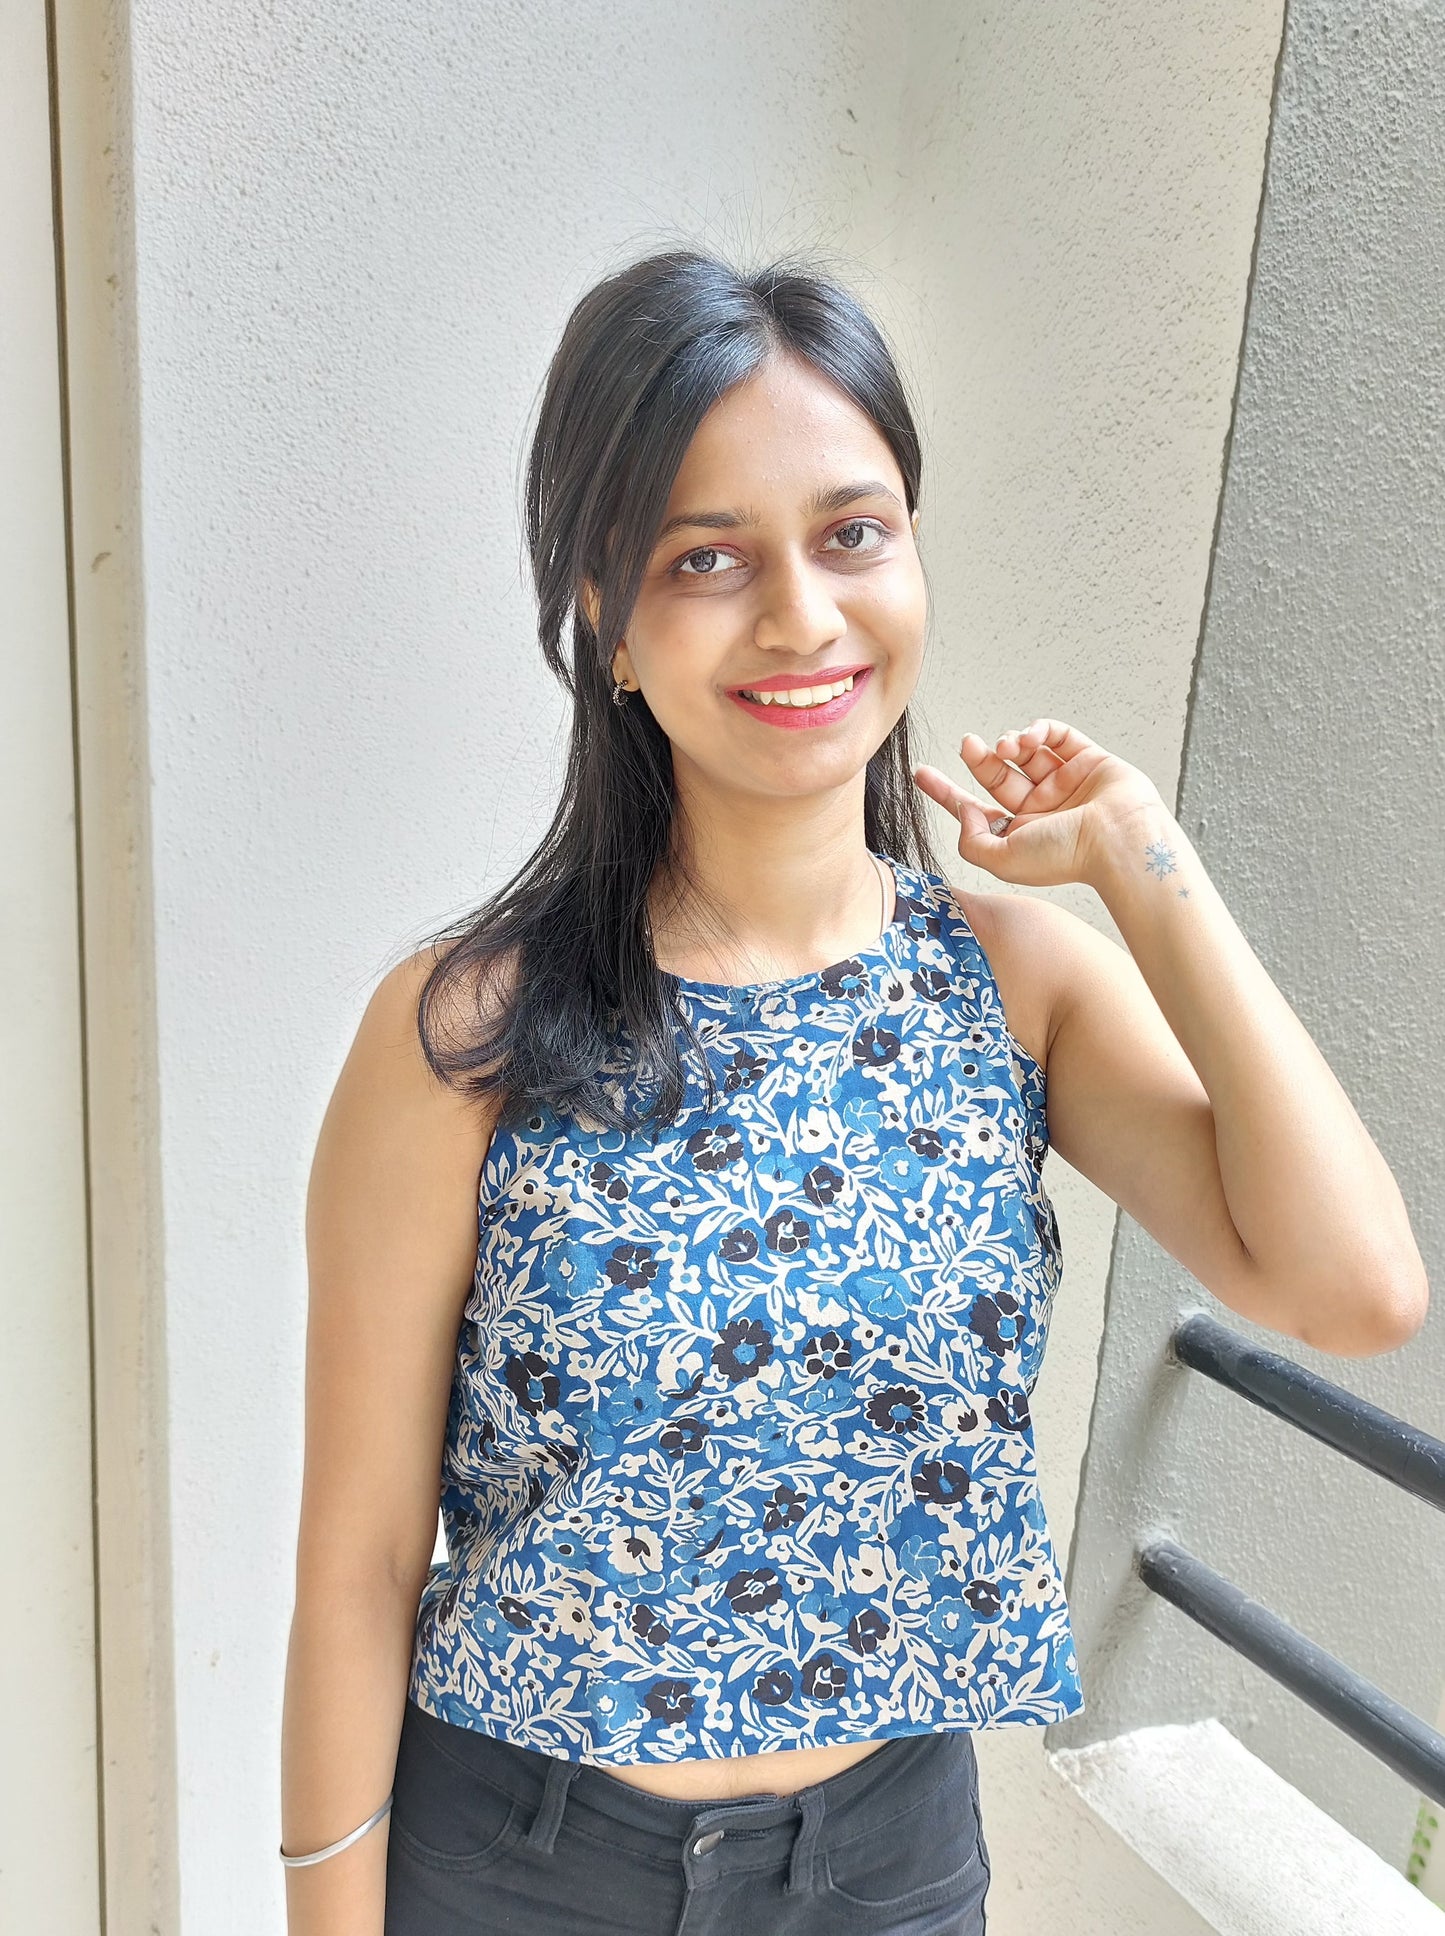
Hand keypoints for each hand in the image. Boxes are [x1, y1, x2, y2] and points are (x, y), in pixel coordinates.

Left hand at [912, 718, 1165, 889]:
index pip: (976, 809)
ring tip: (1006, 748)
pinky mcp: (1088, 760)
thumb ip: (972, 841)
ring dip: (1010, 744)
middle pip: (998, 776)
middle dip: (978, 759)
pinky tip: (1031, 738)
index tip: (921, 773)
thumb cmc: (1066, 856)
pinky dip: (1040, 731)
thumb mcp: (1002, 860)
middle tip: (967, 745)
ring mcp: (1066, 783)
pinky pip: (1058, 736)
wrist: (1118, 840)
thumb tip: (965, 814)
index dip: (947, 792)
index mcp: (1021, 834)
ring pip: (1026, 754)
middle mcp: (1042, 809)